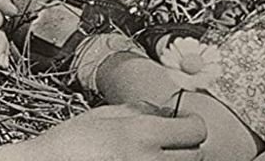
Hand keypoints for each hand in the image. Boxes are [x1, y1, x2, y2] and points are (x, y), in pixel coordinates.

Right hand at [29, 104, 205, 160]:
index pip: (196, 129)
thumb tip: (165, 110)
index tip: (187, 121)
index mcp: (141, 134)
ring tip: (152, 153)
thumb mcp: (102, 115)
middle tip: (172, 140)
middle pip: (196, 155)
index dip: (193, 123)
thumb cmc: (68, 145)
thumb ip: (139, 110)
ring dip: (173, 160)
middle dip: (187, 145)